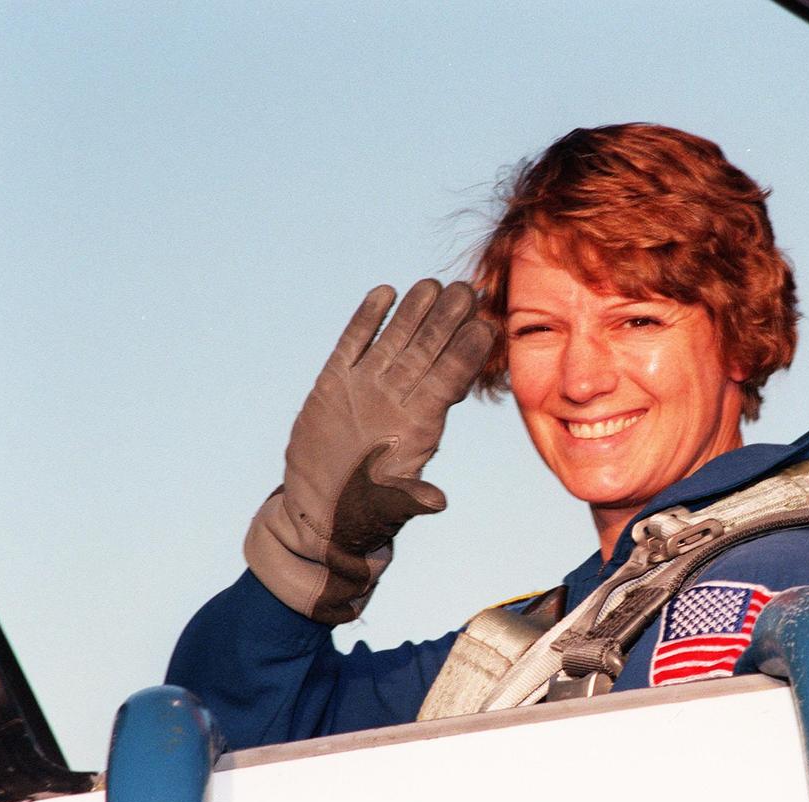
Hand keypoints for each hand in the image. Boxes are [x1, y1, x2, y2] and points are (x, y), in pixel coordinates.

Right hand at [245, 280, 493, 622]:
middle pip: (428, 352)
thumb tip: (437, 502)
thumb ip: (410, 498)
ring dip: (413, 312)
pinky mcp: (334, 384)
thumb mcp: (387, 507)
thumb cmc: (361, 513)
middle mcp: (398, 400)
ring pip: (395, 341)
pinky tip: (383, 291)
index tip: (487, 325)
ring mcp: (366, 388)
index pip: (449, 380)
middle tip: (468, 288)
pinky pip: (353, 345)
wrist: (321, 511)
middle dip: (448, 321)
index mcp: (419, 426)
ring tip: (432, 282)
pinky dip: (366, 320)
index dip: (467, 353)